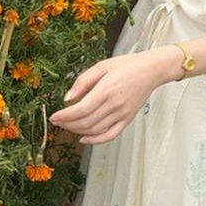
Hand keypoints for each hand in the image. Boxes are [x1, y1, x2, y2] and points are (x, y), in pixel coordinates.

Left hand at [49, 50, 172, 144]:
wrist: (152, 70)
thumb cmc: (127, 65)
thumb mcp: (102, 65)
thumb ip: (83, 80)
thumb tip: (68, 97)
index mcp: (107, 89)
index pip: (81, 109)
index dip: (65, 116)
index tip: (54, 116)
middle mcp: (115, 104)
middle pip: (86, 122)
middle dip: (68, 124)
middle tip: (57, 121)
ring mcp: (122, 114)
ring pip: (95, 130)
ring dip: (78, 131)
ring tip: (68, 126)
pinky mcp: (128, 119)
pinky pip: (110, 135)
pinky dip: (95, 140)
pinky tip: (84, 138)